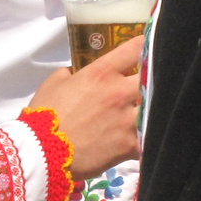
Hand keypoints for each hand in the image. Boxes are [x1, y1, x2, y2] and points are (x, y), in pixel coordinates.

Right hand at [28, 37, 142, 179]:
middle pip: (153, 76)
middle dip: (153, 78)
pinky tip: (151, 138)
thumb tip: (76, 73)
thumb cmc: (45, 116)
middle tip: (152, 83)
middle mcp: (119, 92)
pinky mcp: (131, 144)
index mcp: (101, 73)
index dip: (146, 46)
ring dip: (155, 107)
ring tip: (155, 110)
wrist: (43, 154)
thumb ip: (70, 73)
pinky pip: (151, 137)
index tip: (149, 49)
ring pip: (157, 106)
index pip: (136, 49)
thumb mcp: (53, 83)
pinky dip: (152, 137)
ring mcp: (128, 119)